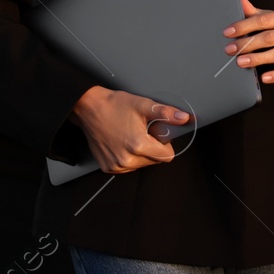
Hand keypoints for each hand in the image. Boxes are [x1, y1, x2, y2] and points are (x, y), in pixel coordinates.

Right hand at [70, 85, 191, 173]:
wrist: (88, 108)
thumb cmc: (113, 105)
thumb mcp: (143, 105)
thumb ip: (166, 113)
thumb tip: (184, 118)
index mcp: (138, 146)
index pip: (168, 156)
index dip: (165, 143)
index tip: (155, 133)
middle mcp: (127, 160)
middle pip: (155, 161)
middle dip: (152, 147)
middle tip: (141, 131)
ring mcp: (117, 166)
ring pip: (142, 164)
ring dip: (141, 152)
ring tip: (130, 135)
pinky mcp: (109, 168)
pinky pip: (128, 167)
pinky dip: (129, 156)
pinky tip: (121, 142)